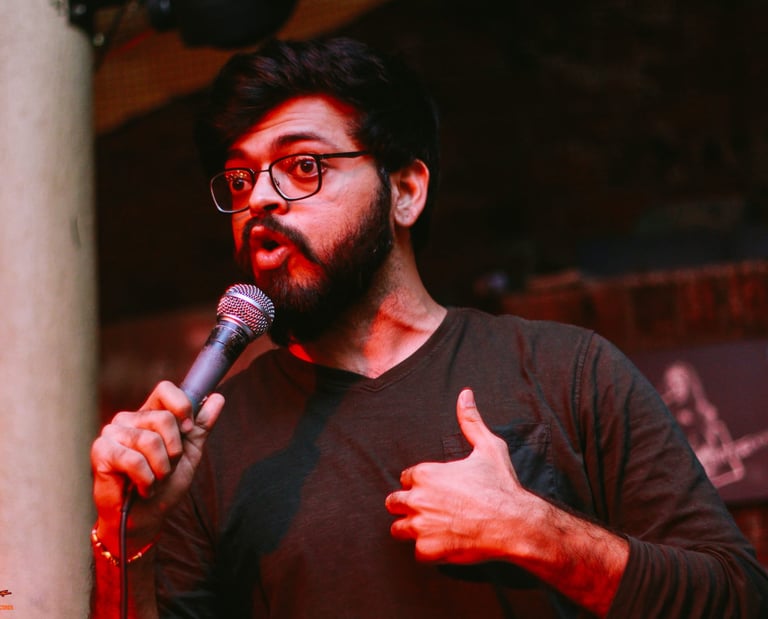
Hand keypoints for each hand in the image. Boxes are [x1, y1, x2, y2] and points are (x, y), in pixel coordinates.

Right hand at [90, 381, 223, 551]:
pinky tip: (142, 488)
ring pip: (151, 441)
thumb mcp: (189, 454)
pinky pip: (134, 460)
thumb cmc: (164, 486)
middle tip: (166, 468)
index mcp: (149, 414)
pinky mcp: (100, 451)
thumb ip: (201, 426)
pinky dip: (146, 480)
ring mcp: (112, 433)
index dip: (182, 406)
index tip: (188, 430)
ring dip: (161, 469)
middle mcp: (128, 419)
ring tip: (154, 481)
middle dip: (174, 451)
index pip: (165, 389)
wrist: (144, 519)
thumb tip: (217, 397)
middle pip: (164, 418)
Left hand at [385, 388, 532, 563]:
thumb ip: (470, 421)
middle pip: (394, 503)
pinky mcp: (428, 550)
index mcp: (425, 474)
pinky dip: (429, 551)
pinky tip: (445, 544)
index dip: (418, 483)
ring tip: (431, 529)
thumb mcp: (488, 447)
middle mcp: (417, 499)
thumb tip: (465, 394)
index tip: (434, 489)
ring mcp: (420, 526)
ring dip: (411, 529)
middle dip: (406, 506)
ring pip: (398, 529)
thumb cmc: (501, 485)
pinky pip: (417, 553)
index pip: (406, 478)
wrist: (514, 523)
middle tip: (427, 510)